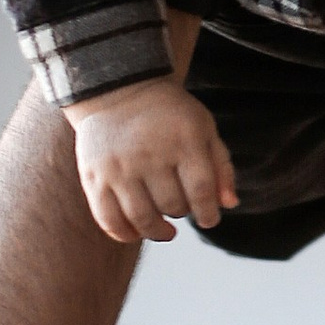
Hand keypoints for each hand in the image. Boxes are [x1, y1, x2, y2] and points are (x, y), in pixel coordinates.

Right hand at [68, 76, 237, 245]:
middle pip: (172, 205)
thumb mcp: (203, 128)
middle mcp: (150, 153)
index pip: (201, 191)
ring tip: (165, 230)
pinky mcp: (94, 176)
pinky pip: (108, 218)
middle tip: (180, 207)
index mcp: (183, 139)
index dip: (208, 213)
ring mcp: (119, 166)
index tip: (208, 219)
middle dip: (182, 212)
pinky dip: (124, 234)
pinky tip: (136, 232)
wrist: (119, 90)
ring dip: (157, 231)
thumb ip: (220, 166)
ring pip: (142, 218)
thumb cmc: (169, 115)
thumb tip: (230, 204)